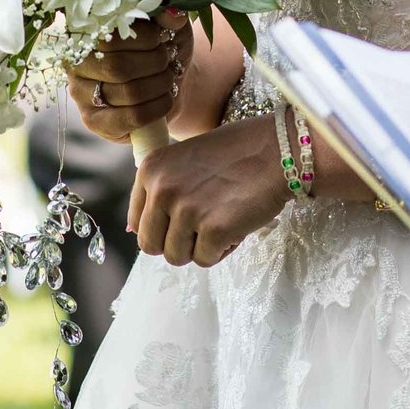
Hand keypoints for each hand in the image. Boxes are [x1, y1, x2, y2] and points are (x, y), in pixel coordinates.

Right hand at [67, 13, 191, 139]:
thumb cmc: (160, 49)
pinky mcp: (94, 121)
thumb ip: (165, 17)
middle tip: (168, 61)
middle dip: (154, 64)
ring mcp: (81, 94)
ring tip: (169, 78)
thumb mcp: (166, 25)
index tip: (162, 38)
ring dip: (159, 85)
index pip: (111, 35)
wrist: (166, 84)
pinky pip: (130, 118)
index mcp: (85, 32)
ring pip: (127, 93)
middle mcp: (76, 62)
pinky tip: (166, 99)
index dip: (144, 37)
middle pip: (117, 67)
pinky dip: (156, 108)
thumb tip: (172, 14)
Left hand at [130, 116, 290, 267]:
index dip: (161, 227)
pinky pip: (205, 259)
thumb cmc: (236, 151)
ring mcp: (187, 211)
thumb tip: (132, 231)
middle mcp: (162, 189)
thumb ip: (159, 188)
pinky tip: (236, 225)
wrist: (277, 149)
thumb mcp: (184, 159)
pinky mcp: (214, 230)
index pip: (137, 222)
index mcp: (150, 169)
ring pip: (176, 257)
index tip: (182, 220)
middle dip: (176, 242)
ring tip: (221, 221)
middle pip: (151, 245)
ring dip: (199, 246)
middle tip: (201, 227)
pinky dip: (222, 249)